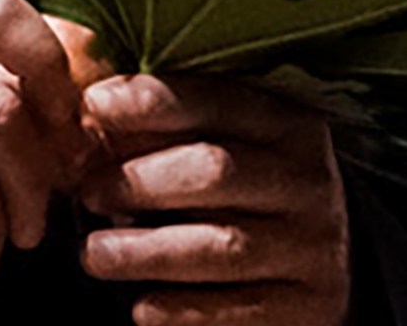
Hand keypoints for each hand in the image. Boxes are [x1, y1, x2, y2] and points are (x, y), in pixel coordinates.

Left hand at [77, 73, 350, 325]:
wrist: (317, 269)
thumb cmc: (248, 196)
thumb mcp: (229, 146)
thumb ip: (176, 127)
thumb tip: (95, 106)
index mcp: (289, 126)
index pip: (217, 103)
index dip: (150, 101)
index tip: (94, 103)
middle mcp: (308, 182)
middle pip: (215, 171)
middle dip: (140, 180)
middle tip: (89, 193)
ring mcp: (312, 247)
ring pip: (220, 247)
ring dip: (146, 251)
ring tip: (94, 254)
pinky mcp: (309, 306)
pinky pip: (235, 310)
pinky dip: (181, 309)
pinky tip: (142, 306)